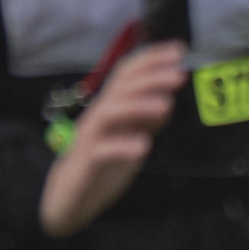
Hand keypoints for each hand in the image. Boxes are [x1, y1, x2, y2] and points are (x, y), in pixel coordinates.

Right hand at [39, 42, 186, 236]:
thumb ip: (146, 120)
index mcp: (111, 108)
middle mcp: (99, 117)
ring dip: (138, 106)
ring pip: (109, 113)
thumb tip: (167, 100)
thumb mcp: (130, 138)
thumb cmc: (101, 163)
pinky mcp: (86, 163)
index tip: (178, 51)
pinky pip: (102, 152)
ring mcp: (90, 138)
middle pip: (120, 89)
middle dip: (150, 78)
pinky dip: (123, 147)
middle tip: (179, 74)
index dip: (150, 60)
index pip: (127, 75)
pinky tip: (143, 146)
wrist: (70, 198)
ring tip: (165, 106)